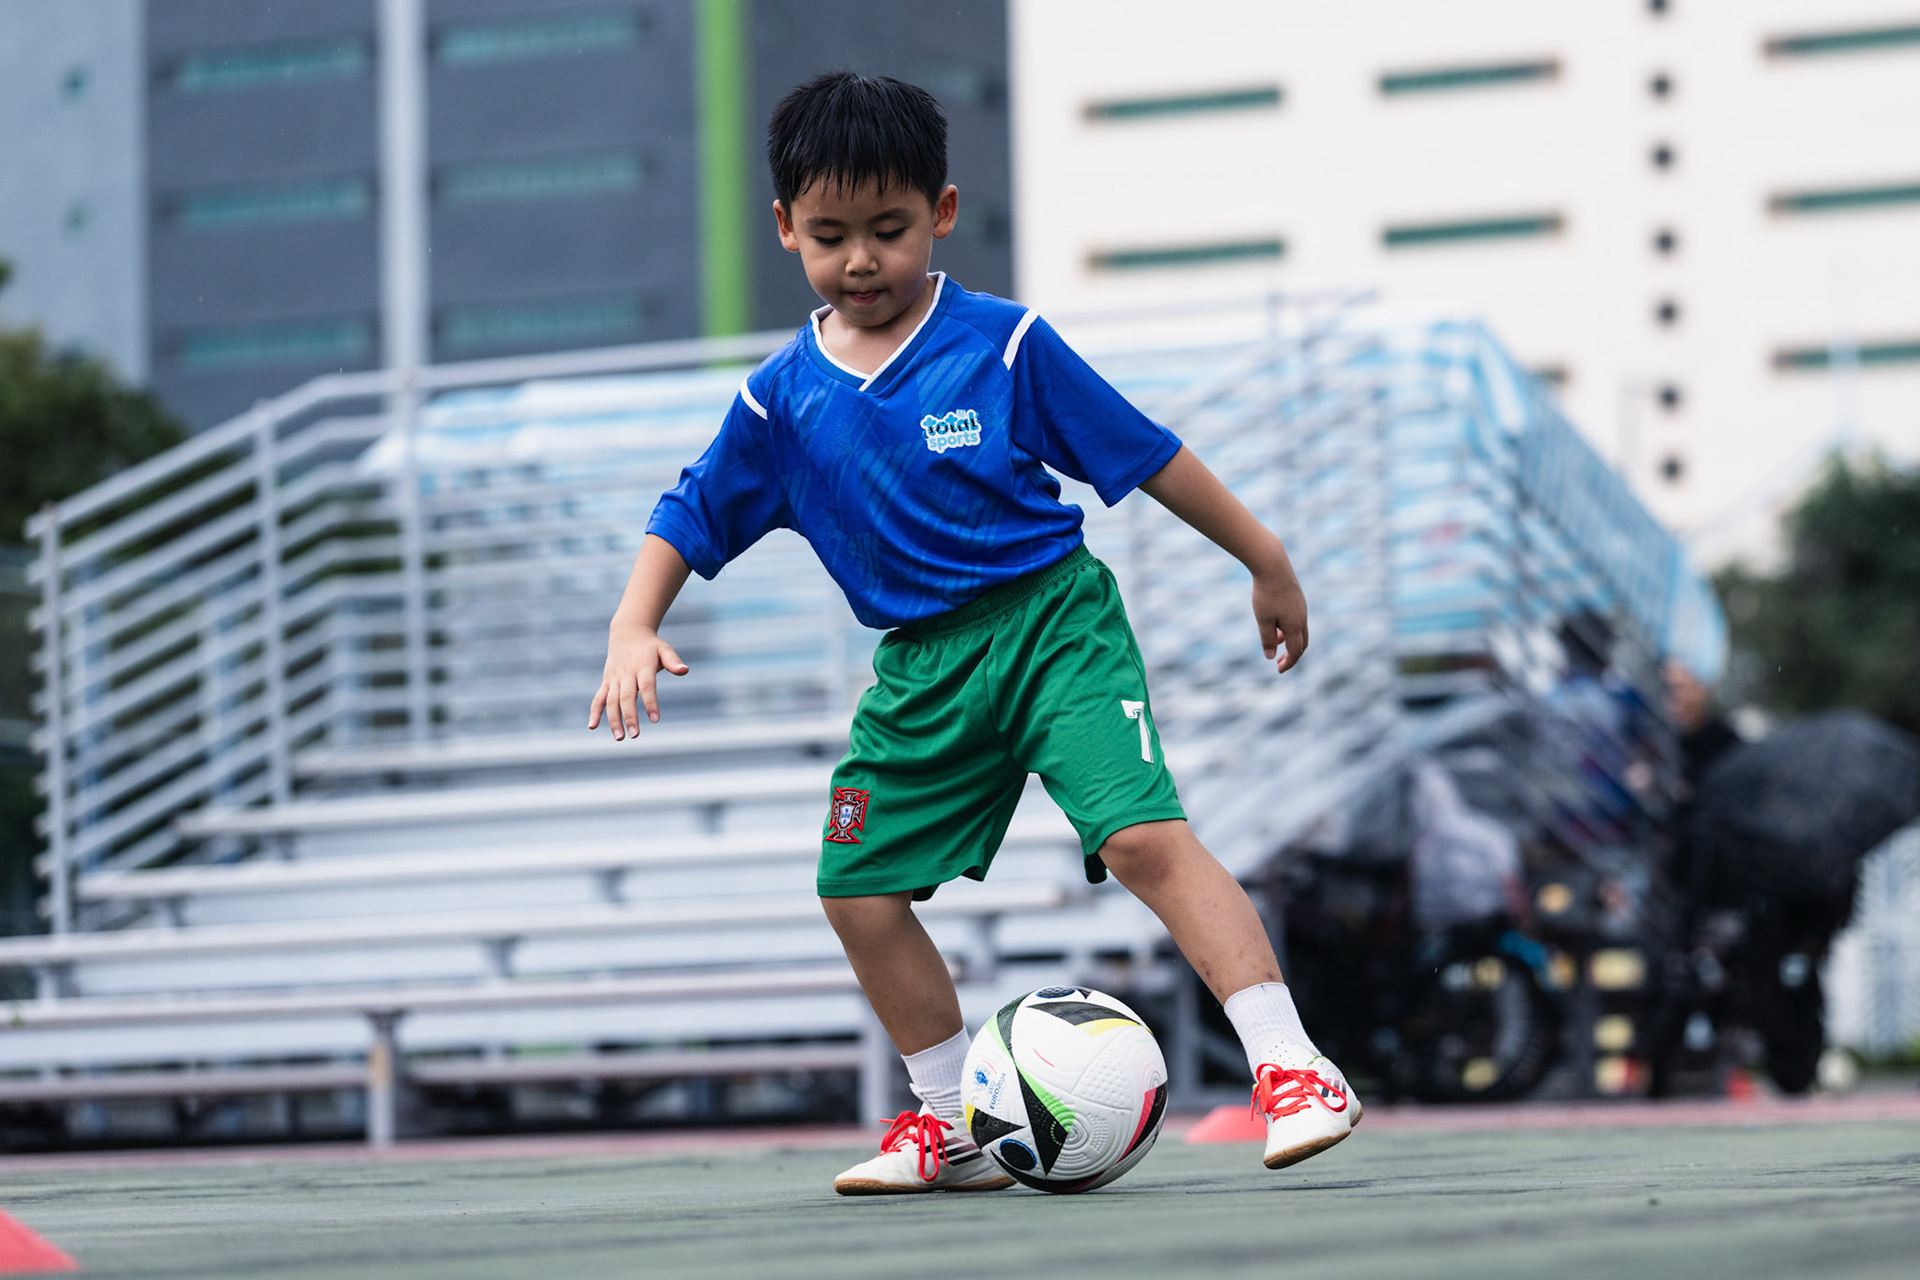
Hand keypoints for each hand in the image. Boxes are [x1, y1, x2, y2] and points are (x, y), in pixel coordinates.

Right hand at [588, 623, 688, 738]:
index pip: (646, 686)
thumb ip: (673, 661)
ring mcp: (614, 679)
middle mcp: (626, 674)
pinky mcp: (606, 682)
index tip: (655, 719)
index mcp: (642, 666)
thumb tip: (685, 671)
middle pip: (626, 697)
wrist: (627, 633)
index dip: (650, 703)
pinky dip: (594, 712)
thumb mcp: (664, 649)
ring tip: (619, 737)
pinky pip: (598, 698)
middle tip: (635, 735)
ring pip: (611, 701)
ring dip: (614, 719)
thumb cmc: (650, 646)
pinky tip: (592, 726)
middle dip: (630, 717)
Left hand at [1252, 564, 1308, 673]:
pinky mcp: (1298, 598)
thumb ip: (1267, 639)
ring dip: (1289, 640)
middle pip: (1302, 643)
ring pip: (1299, 630)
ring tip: (1274, 642)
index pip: (1296, 651)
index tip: (1278, 670)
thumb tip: (1271, 656)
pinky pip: (1296, 619)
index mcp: (1295, 625)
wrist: (1273, 565)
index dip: (1288, 663)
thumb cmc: (1266, 593)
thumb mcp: (1263, 619)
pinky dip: (1288, 628)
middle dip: (1292, 655)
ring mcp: (1301, 607)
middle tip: (1279, 663)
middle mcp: (1302, 617)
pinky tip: (1275, 624)